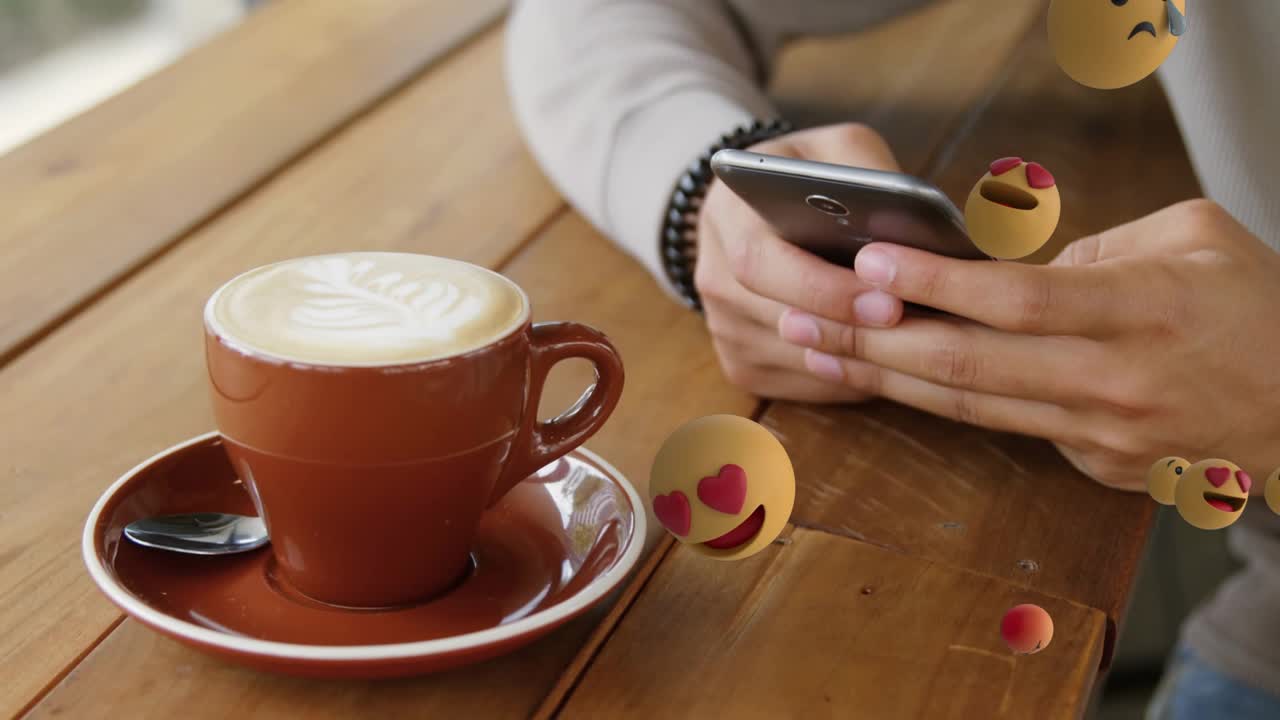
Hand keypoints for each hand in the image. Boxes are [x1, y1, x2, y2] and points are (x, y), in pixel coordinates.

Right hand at [695, 123, 905, 401]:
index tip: (887, 297)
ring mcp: (721, 326)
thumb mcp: (836, 151)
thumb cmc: (810, 179)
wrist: (759, 210)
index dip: (823, 287)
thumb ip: (865, 175)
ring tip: (913, 345)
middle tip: (905, 323)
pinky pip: (796, 387)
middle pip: (772, 318)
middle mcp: (712, 275)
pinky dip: (845, 380)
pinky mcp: (739, 364)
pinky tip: (884, 361)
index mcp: (726, 214)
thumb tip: (910, 226)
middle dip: (846, 325)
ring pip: (789, 359)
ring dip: (853, 359)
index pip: (761, 262)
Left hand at [778, 199, 1279, 489]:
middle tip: (801, 314)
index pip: (1016, 301)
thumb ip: (1099, 249)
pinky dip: (941, 404)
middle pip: (970, 368)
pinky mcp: (1096, 466)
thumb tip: (1013, 272)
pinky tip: (890, 380)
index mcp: (1140, 313)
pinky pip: (1007, 428)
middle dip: (874, 340)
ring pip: (972, 408)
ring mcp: (1102, 436)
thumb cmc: (1259, 308)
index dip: (936, 286)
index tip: (869, 264)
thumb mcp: (1195, 240)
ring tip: (817, 349)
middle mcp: (1113, 383)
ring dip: (887, 378)